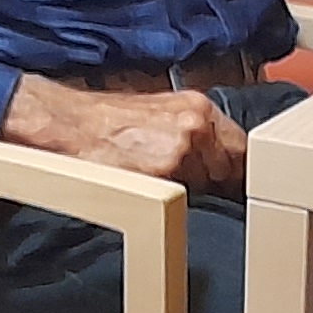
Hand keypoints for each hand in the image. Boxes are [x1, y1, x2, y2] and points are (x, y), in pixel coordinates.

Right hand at [2, 76, 245, 188]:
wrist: (67, 126)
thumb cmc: (107, 122)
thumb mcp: (163, 115)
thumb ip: (198, 134)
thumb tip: (223, 161)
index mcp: (199, 108)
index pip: (244, 150)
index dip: (241, 172)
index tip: (238, 185)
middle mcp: (196, 125)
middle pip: (233, 172)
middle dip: (219, 184)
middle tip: (194, 188)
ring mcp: (182, 151)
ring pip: (211, 189)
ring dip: (197, 196)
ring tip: (163, 185)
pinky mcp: (163, 177)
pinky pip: (185, 202)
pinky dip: (175, 204)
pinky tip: (154, 193)